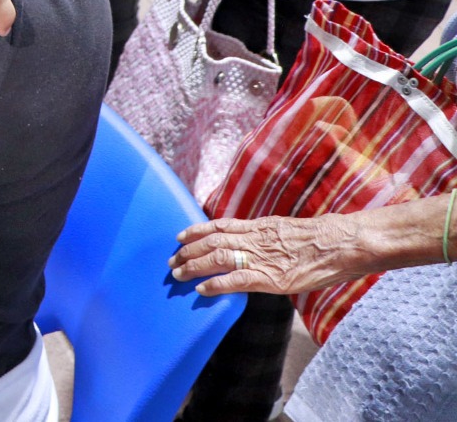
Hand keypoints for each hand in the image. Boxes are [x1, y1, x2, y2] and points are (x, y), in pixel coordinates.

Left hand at [170, 214, 367, 296]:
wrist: (343, 243)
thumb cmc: (324, 238)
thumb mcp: (290, 229)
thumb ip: (270, 235)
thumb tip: (260, 240)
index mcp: (260, 226)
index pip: (220, 225)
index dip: (197, 230)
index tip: (181, 236)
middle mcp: (256, 238)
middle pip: (212, 240)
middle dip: (189, 251)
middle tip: (172, 260)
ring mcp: (262, 257)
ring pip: (217, 256)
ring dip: (194, 265)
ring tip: (177, 273)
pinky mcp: (271, 277)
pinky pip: (236, 280)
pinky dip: (215, 284)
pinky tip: (201, 289)